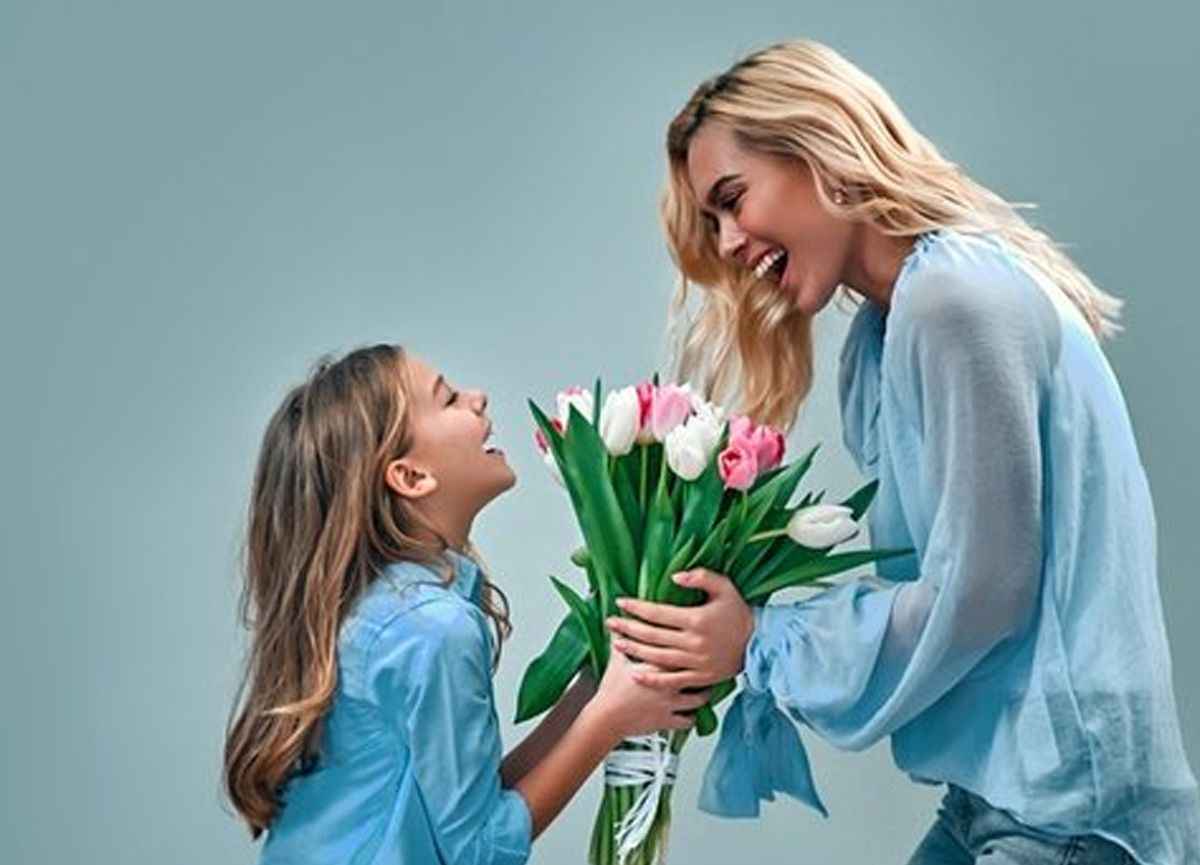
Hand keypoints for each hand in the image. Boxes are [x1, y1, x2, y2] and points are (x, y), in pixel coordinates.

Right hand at [585, 648, 710, 740]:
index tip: (700, 641)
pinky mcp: (668, 721)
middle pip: (697, 673)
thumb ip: (620, 639)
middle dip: (705, 669)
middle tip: (709, 663)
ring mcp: (670, 703)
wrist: (606, 717)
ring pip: (699, 698)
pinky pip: (689, 720)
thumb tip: (616, 622)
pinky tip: (691, 712)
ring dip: (702, 695)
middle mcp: (668, 683)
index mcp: (658, 664)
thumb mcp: (617, 659)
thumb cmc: (611, 689)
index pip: (683, 650)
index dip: (694, 645)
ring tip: (704, 689)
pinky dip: (691, 717)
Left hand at [605, 569, 754, 688]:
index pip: (658, 613)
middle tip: (611, 622)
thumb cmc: (739, 613)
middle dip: (628, 628)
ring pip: (657, 657)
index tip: (621, 602)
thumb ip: (700, 577)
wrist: (760, 642)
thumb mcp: (724, 586)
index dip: (637, 607)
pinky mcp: (700, 677)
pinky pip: (672, 681)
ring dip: (634, 651)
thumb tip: (674, 576)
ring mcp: (696, 662)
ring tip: (617, 644)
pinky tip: (635, 674)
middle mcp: (694, 643)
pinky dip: (652, 678)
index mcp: (697, 619)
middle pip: (653, 636)